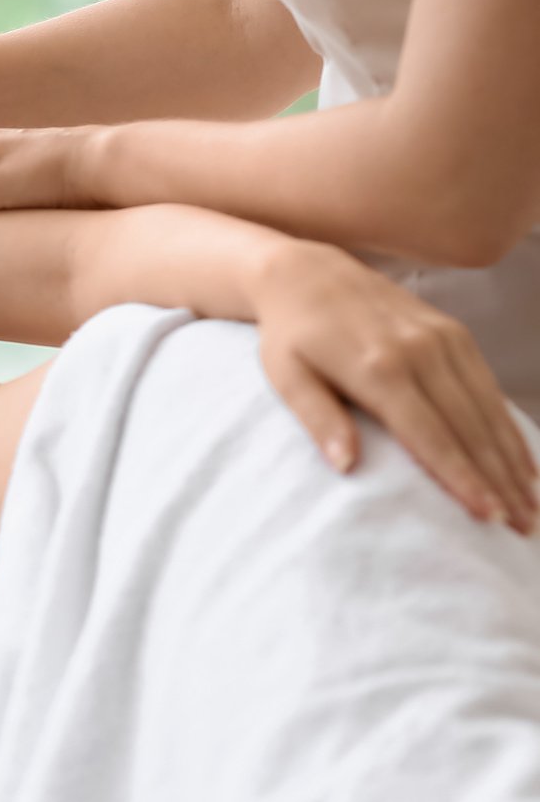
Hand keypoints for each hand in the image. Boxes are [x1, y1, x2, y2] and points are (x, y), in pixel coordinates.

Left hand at [251, 242, 538, 531]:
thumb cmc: (290, 335)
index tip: (488, 517)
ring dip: (513, 460)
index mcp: (378, 368)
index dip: (462, 479)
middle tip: (521, 528)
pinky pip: (489, 386)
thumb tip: (346, 467)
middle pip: (469, 428)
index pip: (430, 435)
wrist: (307, 273)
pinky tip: (523, 461)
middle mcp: (420, 351)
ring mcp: (442, 339)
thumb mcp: (287, 376)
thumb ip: (319, 419)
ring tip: (531, 507)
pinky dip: (508, 426)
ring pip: (488, 409)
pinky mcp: (454, 332)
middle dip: (499, 481)